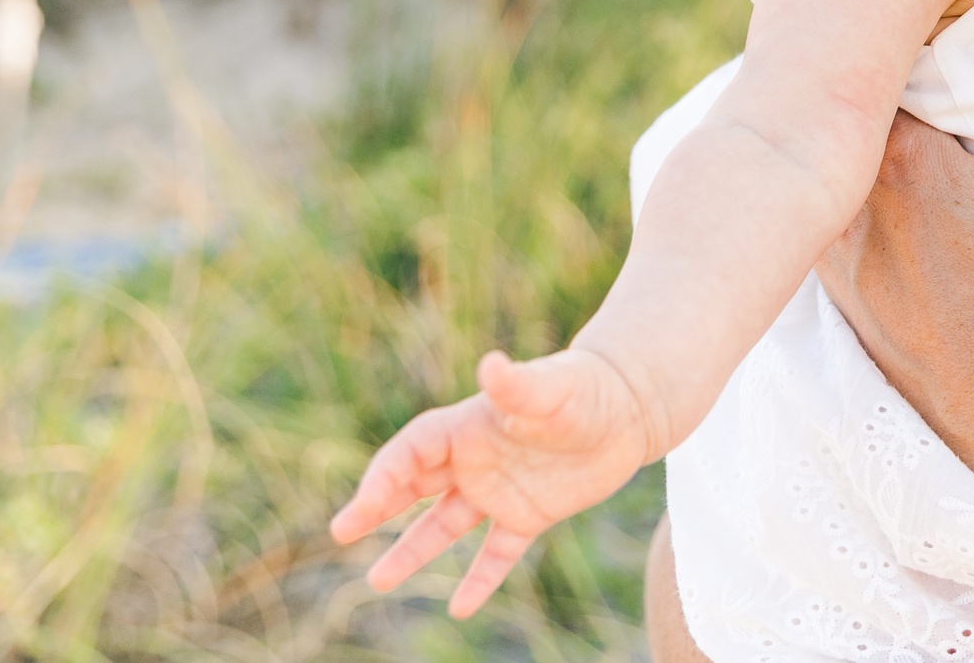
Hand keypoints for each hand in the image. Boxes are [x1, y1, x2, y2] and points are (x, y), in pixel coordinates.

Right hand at [330, 347, 653, 616]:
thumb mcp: (550, 389)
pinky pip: (496, 554)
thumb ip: (517, 386)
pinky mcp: (529, 515)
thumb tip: (491, 364)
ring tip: (377, 580)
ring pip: (443, 526)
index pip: (411, 453)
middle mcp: (475, 461)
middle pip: (413, 486)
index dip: (383, 478)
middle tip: (343, 532)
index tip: (360, 510)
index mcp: (468, 427)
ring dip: (412, 552)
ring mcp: (499, 491)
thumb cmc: (586, 388)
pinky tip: (460, 608)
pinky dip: (480, 579)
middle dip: (377, 507)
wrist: (630, 406)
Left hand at [818, 32, 973, 459]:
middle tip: (925, 93)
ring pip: (835, 166)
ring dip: (858, 153)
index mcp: (908, 154)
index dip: (910, 53)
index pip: (889, 69)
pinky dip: (845, 205)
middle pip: (855, 115)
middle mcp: (855, 191)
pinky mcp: (828, 283)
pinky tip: (877, 208)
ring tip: (896, 144)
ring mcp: (833, 241)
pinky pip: (822, 219)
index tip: (939, 54)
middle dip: (885, 99)